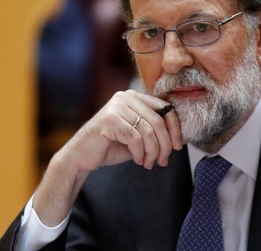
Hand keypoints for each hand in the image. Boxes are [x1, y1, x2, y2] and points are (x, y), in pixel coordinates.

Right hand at [33, 90, 181, 225]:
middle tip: (162, 161)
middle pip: (159, 121)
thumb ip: (154, 131)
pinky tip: (137, 160)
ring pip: (148, 131)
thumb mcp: (137, 136)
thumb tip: (179, 138)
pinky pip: (135, 138)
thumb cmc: (111, 146)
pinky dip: (139, 153)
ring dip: (152, 152)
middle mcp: (125, 97)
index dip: (175, 129)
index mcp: (134, 97)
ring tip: (148, 163)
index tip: (177, 147)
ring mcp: (116, 106)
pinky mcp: (109, 119)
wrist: (82, 156)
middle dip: (164, 145)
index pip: (166, 108)